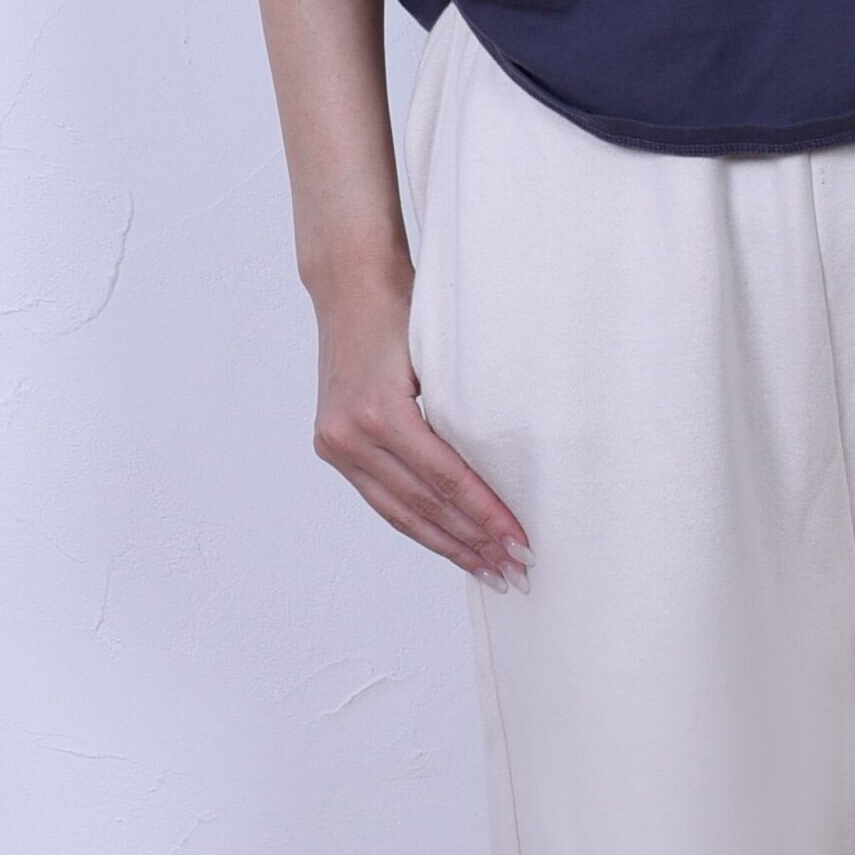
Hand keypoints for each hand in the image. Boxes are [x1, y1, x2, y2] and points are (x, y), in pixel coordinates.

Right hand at [311, 262, 530, 586]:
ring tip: (487, 569)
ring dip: (447, 544)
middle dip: (473, 542)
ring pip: (400, 512)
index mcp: (381, 412)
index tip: (520, 541)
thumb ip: (460, 414)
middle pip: (424, 505)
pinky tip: (448, 542)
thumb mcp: (440, 358)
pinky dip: (417, 522)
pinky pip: (382, 497)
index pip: (446, 479)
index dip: (485, 515)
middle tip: (515, 569)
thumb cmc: (405, 310)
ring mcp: (337, 443)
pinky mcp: (334, 445)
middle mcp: (351, 434)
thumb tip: (506, 472)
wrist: (350, 285)